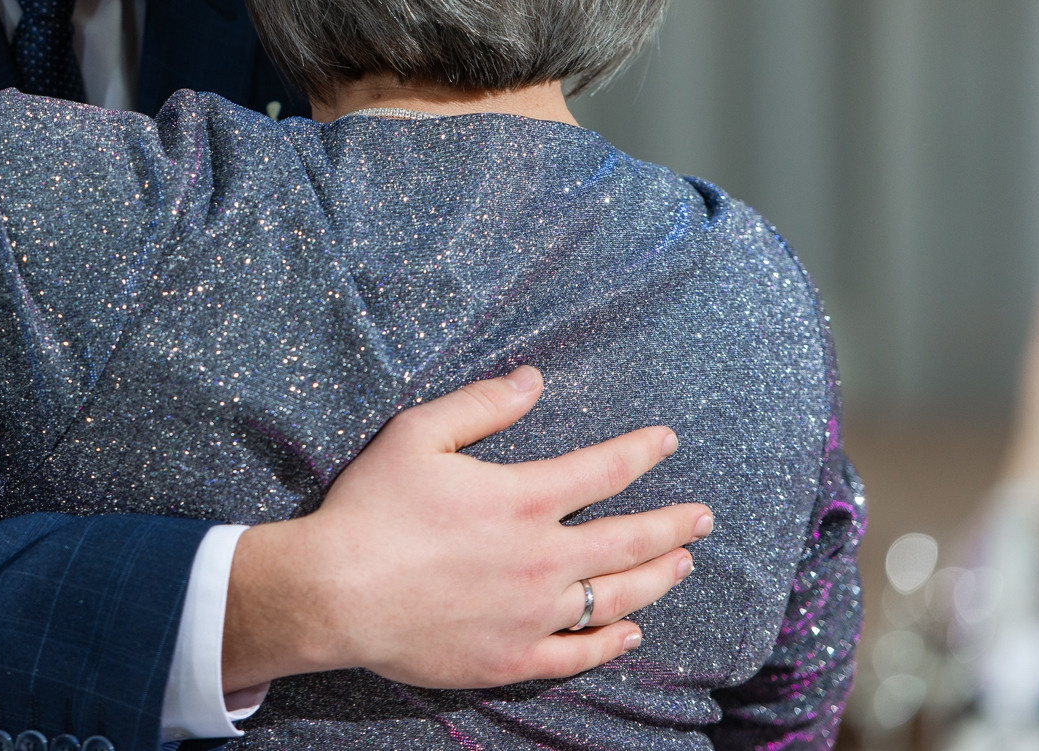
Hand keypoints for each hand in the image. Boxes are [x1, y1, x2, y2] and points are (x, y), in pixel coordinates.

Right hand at [222, 367, 710, 691]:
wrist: (335, 593)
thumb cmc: (371, 508)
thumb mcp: (418, 434)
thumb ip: (482, 406)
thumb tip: (534, 380)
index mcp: (524, 499)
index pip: (604, 470)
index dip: (642, 452)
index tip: (668, 442)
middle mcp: (543, 559)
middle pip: (629, 540)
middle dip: (674, 524)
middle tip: (702, 517)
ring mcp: (533, 615)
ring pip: (616, 598)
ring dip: (657, 578)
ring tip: (682, 565)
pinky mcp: (512, 657)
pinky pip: (578, 654)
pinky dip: (611, 642)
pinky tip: (631, 631)